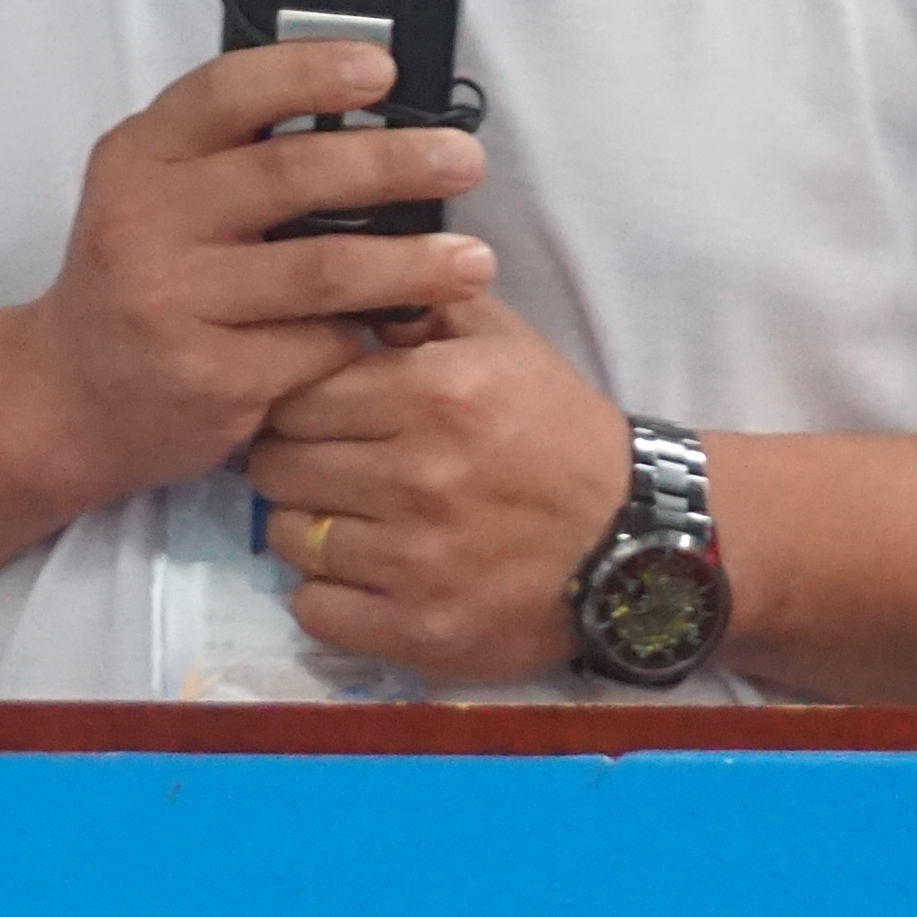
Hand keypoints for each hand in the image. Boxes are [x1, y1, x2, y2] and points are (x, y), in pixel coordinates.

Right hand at [0, 42, 491, 513]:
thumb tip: (369, 111)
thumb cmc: (142, 276)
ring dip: (411, 263)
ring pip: (321, 272)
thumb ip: (234, 152)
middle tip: (464, 160)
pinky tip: (401, 328)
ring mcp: (172, 304)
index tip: (385, 70)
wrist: (70, 397)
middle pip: (290, 176)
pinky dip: (366, 334)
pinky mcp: (207, 377)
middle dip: (394, 163)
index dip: (310, 72)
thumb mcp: (158, 193)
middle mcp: (143, 223)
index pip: (226, 92)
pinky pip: (315, 347)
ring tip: (474, 261)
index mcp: (138, 158)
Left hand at [244, 286, 630, 684]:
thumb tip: (348, 288)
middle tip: (320, 468)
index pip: (298, 394)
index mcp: (435, 395)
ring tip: (343, 521)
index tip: (313, 416)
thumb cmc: (560, 434)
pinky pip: (316, 611)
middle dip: (291, 462)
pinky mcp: (421, 629)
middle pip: (280, 465)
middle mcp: (419, 476)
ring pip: (289, 537)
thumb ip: (426, 304)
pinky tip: (355, 578)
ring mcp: (417, 560)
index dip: (296, 403)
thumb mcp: (507, 345)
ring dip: (304, 529)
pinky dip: (323, 596)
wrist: (636, 539)